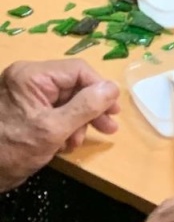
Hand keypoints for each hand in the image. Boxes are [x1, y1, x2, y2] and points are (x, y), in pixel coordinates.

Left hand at [0, 59, 119, 192]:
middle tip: (108, 128)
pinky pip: (53, 109)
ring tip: (77, 142)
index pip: (78, 70)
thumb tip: (112, 88)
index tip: (113, 111)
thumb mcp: (53, 130)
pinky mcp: (24, 109)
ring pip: (66, 99)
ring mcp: (25, 93)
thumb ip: (85, 106)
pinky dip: (64, 125)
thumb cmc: (12, 151)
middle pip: (73, 84)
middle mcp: (28, 78)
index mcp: (32, 76)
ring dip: (78, 121)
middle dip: (90, 108)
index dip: (100, 89)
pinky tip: (64, 144)